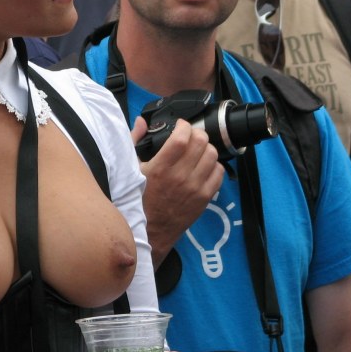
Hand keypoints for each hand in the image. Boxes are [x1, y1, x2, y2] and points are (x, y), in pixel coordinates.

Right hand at [132, 117, 223, 268]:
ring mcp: (195, 187)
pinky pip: (219, 172)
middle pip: (201, 142)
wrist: (151, 230)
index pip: (182, 138)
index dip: (184, 126)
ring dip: (205, 147)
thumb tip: (141, 121)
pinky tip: (203, 165)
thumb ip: (135, 141)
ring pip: (212, 155)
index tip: (180, 125)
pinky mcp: (205, 197)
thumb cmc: (139, 198)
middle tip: (190, 135)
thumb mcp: (131, 168)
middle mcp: (180, 177)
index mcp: (160, 168)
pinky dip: (213, 164)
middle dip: (196, 133)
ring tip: (197, 150)